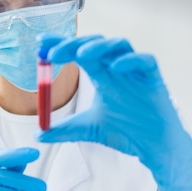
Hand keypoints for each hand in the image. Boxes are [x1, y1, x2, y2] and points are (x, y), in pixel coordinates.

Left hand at [36, 34, 191, 190]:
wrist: (153, 147)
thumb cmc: (126, 131)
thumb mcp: (87, 129)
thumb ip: (64, 130)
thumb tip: (38, 135)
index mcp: (101, 75)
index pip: (78, 52)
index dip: (61, 45)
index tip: (40, 44)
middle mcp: (116, 68)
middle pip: (94, 44)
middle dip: (72, 44)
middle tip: (52, 52)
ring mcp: (135, 71)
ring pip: (119, 45)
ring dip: (99, 46)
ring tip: (81, 54)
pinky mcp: (153, 78)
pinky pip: (145, 61)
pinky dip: (130, 60)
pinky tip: (114, 67)